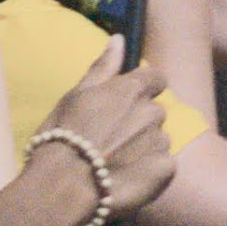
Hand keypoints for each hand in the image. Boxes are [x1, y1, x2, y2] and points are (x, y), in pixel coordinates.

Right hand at [46, 44, 177, 220]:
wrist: (62, 187)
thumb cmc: (61, 138)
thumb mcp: (75, 96)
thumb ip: (103, 67)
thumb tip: (119, 38)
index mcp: (131, 90)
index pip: (155, 78)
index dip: (142, 89)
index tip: (125, 104)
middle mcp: (152, 112)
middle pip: (155, 111)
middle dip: (139, 121)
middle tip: (111, 139)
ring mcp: (160, 142)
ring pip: (159, 139)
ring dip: (144, 147)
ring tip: (115, 162)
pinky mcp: (165, 170)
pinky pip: (164, 165)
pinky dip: (150, 171)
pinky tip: (127, 177)